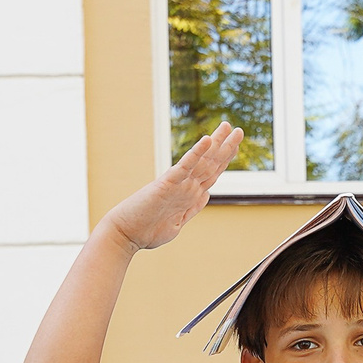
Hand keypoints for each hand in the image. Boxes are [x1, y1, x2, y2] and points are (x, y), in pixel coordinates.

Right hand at [100, 124, 242, 253]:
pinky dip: (196, 154)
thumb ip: (192, 208)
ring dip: (218, 144)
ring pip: (203, 162)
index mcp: (189, 195)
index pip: (212, 173)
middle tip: (238, 129)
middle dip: (226, 146)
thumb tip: (206, 195)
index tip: (234, 144)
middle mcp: (186, 187)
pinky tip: (206, 140)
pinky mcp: (166, 185)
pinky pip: (185, 167)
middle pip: (211, 163)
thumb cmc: (146, 231)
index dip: (225, 158)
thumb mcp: (177, 222)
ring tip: (229, 127)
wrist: (125, 235)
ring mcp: (178, 185)